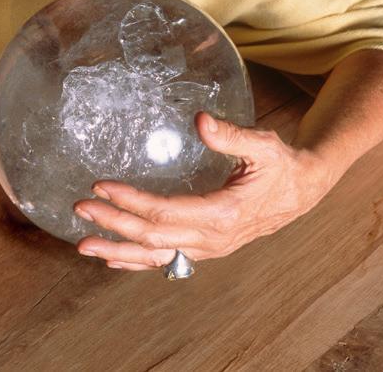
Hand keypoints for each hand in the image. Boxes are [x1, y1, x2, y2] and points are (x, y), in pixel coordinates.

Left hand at [73, 113, 335, 270]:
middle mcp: (212, 239)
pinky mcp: (205, 248)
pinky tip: (112, 259)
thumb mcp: (262, 145)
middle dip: (114, 224)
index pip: (166, 212)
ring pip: (156, 257)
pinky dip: (137, 262)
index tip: (102, 187)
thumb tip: (200, 120)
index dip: (131, 201)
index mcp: (222, 214)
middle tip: (80, 209)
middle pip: (153, 237)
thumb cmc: (281, 165)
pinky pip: (166, 261)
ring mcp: (208, 248)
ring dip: (118, 250)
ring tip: (84, 245)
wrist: (302, 191)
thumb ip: (231, 135)